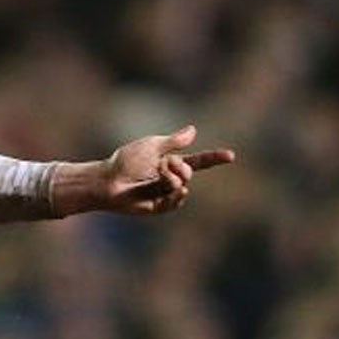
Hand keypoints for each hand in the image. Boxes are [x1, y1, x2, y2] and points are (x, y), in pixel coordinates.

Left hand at [97, 124, 234, 215]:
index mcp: (171, 162)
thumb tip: (194, 131)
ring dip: (172, 179)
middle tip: (164, 165)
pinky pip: (175, 202)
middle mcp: (170, 178)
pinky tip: (172, 189)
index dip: (214, 158)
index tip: (231, 156)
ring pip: (182, 187)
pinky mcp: (158, 207)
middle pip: (189, 173)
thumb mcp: (152, 145)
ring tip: (158, 174)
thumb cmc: (125, 161)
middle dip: (181, 167)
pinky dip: (175, 195)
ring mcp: (165, 193)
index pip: (198, 161)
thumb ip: (174, 141)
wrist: (107, 180)